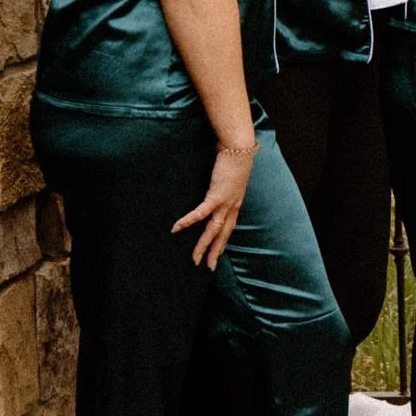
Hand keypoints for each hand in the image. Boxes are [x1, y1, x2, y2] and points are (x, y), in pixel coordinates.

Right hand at [175, 142, 255, 266]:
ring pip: (212, 230)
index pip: (229, 228)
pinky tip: (176, 228)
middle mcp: (232, 207)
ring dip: (203, 246)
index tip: (218, 254)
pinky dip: (188, 221)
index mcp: (236, 203)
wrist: (239, 148)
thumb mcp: (233, 177)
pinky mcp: (216, 195)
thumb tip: (218, 186)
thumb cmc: (235, 159)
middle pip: (222, 235)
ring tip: (195, 259)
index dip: (223, 241)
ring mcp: (225, 203)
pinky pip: (200, 213)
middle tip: (209, 267)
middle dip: (215, 252)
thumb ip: (226, 185)